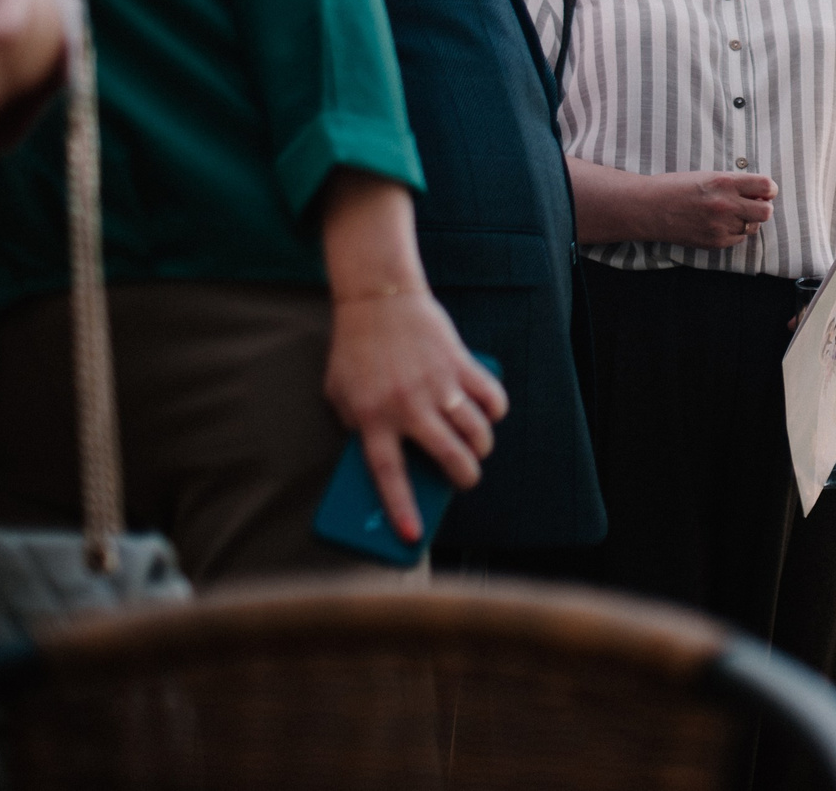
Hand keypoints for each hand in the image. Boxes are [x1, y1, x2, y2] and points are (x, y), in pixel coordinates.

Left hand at [316, 169, 508, 543]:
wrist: (379, 299)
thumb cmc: (356, 351)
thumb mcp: (340, 396)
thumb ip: (358, 427)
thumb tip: (388, 458)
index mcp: (372, 419)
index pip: (388, 476)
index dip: (402, 509)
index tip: (412, 536)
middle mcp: (408, 406)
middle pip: (448, 457)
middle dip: (464, 479)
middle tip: (465, 480)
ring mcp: (438, 384)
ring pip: (476, 432)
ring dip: (481, 448)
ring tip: (476, 450)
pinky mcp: (461, 363)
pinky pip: (491, 397)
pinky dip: (495, 410)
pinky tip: (489, 414)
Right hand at [644, 171, 774, 248]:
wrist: (649, 208)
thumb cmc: (677, 187)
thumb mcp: (708, 176)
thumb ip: (735, 183)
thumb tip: (763, 191)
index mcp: (724, 182)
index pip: (765, 186)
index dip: (769, 188)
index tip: (765, 190)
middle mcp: (725, 205)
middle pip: (766, 211)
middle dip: (763, 207)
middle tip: (753, 204)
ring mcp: (720, 226)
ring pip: (752, 227)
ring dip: (747, 221)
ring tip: (729, 214)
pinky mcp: (714, 242)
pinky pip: (737, 239)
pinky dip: (733, 232)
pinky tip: (718, 224)